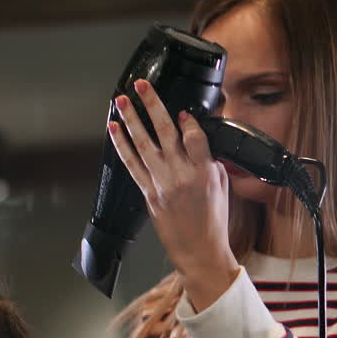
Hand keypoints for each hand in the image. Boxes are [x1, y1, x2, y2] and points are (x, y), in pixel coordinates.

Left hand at [108, 79, 239, 311]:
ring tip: (121, 101)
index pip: (196, 136)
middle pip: (165, 133)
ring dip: (131, 120)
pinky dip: (122, 145)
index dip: (188, 120)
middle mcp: (182, 176)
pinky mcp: (148, 194)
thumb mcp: (222, 185)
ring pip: (143, 145)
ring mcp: (162, 184)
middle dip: (153, 106)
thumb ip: (209, 160)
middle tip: (142, 86)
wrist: (200, 250)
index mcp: (205, 172)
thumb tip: (198, 139)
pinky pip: (131, 164)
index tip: (183, 109)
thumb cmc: (213, 220)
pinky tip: (114, 130)